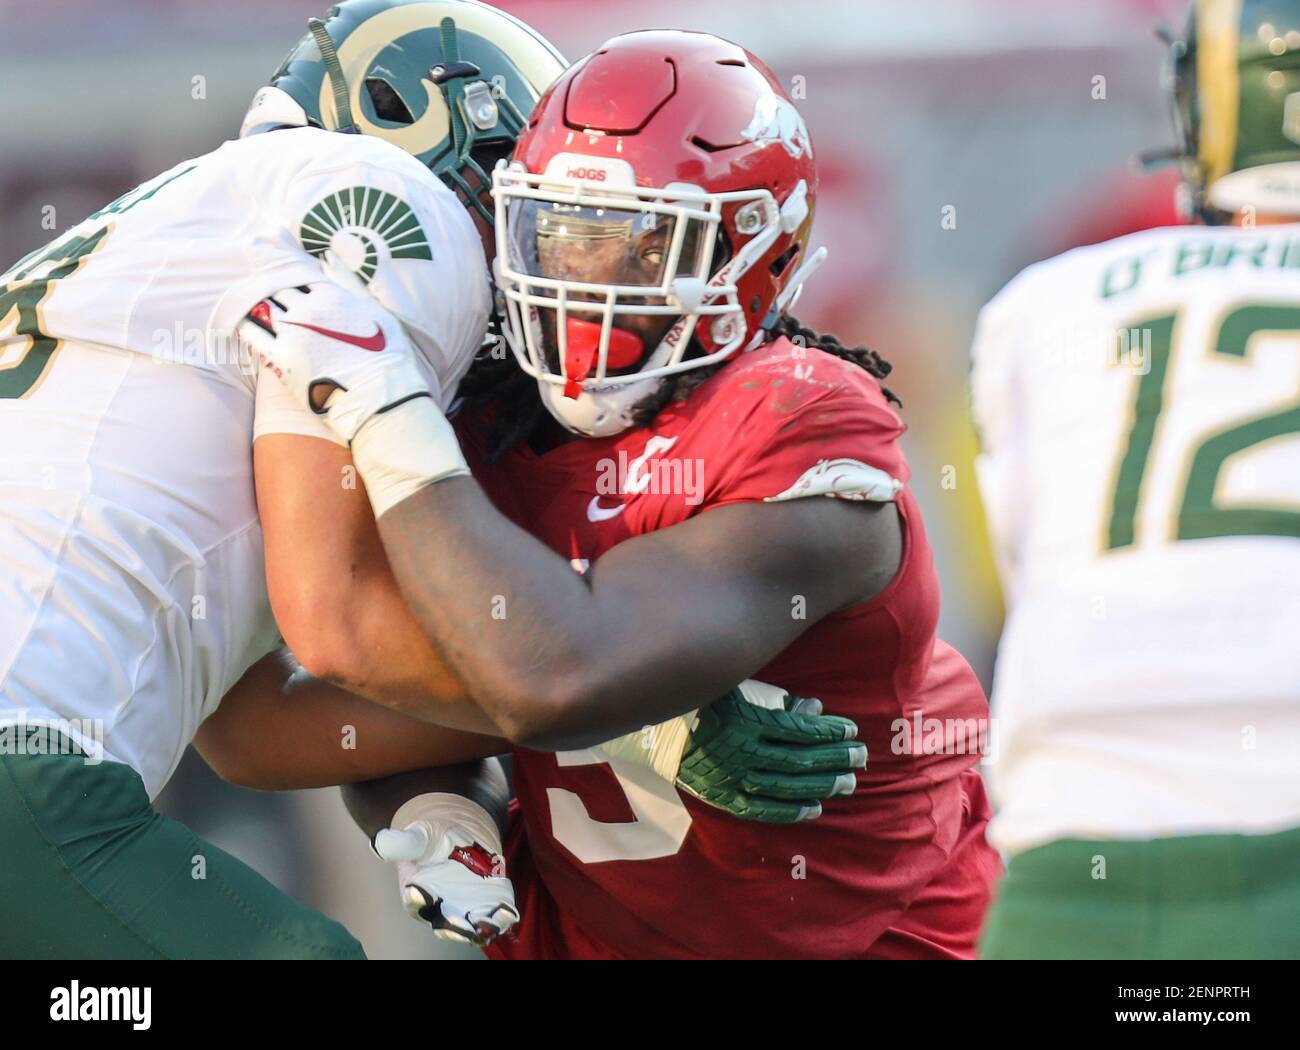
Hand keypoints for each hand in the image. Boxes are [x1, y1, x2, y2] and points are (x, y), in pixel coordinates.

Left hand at [238, 281, 431, 443]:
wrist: (380, 396)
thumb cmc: (386, 355)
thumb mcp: (375, 310)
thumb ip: (349, 282)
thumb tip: (328, 257)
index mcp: (331, 295)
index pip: (298, 275)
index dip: (291, 279)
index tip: (287, 285)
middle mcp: (308, 309)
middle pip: (278, 290)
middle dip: (272, 292)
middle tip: (264, 297)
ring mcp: (292, 333)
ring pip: (263, 308)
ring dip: (259, 308)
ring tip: (254, 312)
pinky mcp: (281, 358)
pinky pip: (252, 334)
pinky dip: (247, 327)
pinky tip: (246, 327)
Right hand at [374, 793, 518, 946]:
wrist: (458, 837)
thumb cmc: (431, 839)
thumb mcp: (418, 836)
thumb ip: (403, 842)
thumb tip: (379, 842)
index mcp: (417, 894)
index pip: (415, 901)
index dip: (417, 899)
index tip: (419, 893)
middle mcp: (441, 908)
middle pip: (446, 923)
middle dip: (454, 925)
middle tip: (459, 923)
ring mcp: (467, 908)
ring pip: (473, 924)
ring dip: (481, 926)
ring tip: (488, 922)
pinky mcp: (489, 903)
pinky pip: (496, 914)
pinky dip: (502, 916)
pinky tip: (508, 913)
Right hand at [675, 681, 866, 822]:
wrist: (654, 732)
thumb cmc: (702, 702)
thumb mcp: (737, 689)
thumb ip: (776, 699)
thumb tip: (815, 707)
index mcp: (747, 721)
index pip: (800, 730)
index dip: (830, 732)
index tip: (852, 730)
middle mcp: (742, 753)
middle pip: (800, 760)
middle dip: (835, 758)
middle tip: (861, 757)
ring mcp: (732, 779)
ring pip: (786, 787)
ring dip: (822, 785)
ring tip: (849, 782)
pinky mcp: (723, 798)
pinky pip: (762, 810)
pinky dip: (790, 811)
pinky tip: (815, 808)